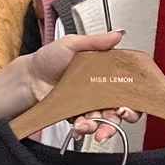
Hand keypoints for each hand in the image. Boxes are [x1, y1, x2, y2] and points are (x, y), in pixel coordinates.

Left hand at [20, 31, 140, 142]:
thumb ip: (96, 41)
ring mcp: (90, 105)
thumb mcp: (72, 43)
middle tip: (119, 116)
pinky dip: (85, 129)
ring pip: (106, 121)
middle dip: (123, 116)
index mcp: (105, 72)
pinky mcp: (78, 117)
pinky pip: (88, 126)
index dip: (135, 97)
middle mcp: (101, 90)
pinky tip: (79, 127)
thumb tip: (118, 34)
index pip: (129, 87)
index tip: (130, 103)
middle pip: (122, 108)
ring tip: (89, 125)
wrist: (28, 78)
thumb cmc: (47, 59)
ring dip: (103, 127)